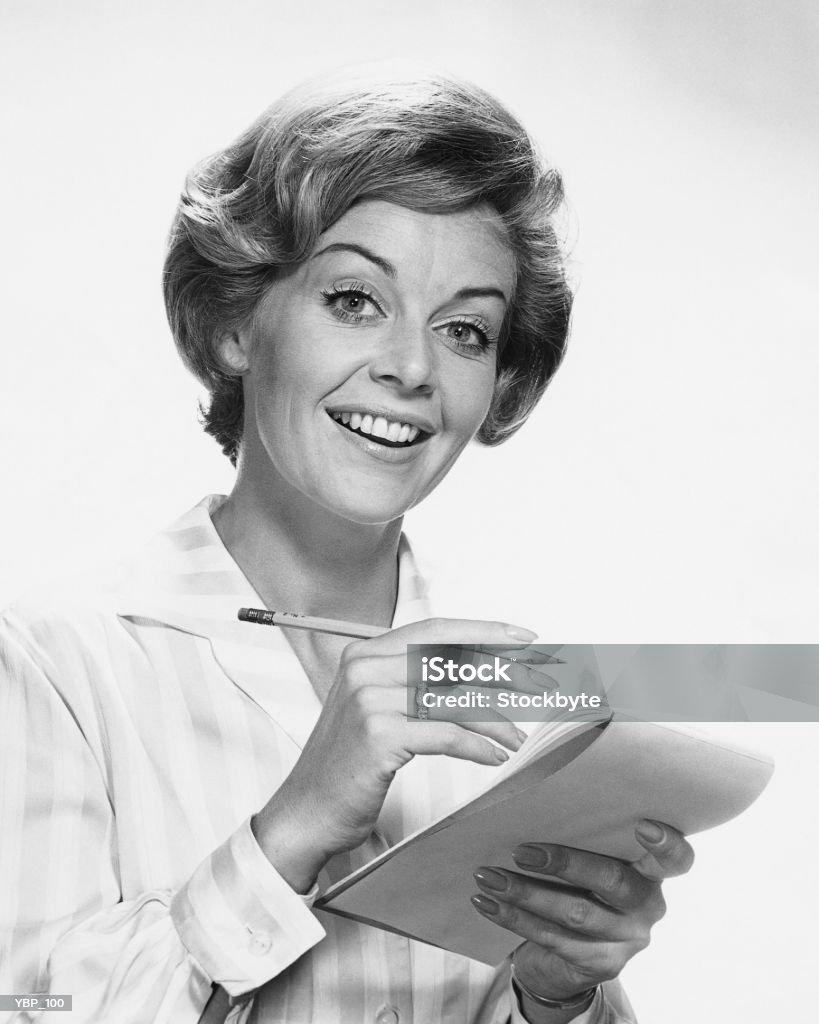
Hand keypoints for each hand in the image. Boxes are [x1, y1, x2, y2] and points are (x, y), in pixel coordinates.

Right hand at [252, 618, 544, 889]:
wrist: (305, 811)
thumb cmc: (347, 764)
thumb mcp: (375, 709)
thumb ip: (413, 684)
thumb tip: (478, 673)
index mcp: (365, 653)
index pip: (435, 629)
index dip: (483, 631)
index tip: (523, 639)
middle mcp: (365, 667)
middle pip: (451, 660)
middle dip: (503, 674)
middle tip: (540, 686)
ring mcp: (369, 699)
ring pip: (454, 699)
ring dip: (496, 721)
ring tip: (516, 737)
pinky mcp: (378, 734)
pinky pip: (446, 734)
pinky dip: (477, 747)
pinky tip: (495, 757)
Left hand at [471, 822, 693, 1016]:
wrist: (567, 958)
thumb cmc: (577, 887)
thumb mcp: (589, 862)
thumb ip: (583, 839)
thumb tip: (532, 801)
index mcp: (651, 872)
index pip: (676, 859)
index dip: (667, 844)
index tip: (644, 825)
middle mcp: (647, 906)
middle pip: (614, 881)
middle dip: (565, 863)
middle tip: (521, 851)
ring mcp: (625, 940)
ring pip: (574, 913)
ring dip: (525, 892)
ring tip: (488, 875)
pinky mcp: (598, 964)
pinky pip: (551, 937)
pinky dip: (512, 916)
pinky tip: (486, 902)